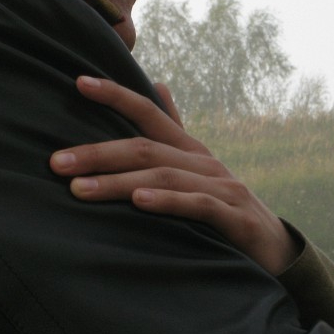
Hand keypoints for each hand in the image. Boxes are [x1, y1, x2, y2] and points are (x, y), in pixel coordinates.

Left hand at [49, 76, 298, 274]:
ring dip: (119, 181)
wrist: (277, 252)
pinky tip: (139, 202)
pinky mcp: (235, 218)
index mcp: (192, 149)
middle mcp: (206, 162)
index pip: (151, 113)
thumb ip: (175, 129)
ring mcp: (223, 188)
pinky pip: (197, 205)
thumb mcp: (198, 169)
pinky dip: (167, 201)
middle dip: (99, 152)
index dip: (117, 95)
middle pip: (147, 147)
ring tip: (80, 190)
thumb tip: (158, 83)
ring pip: (165, 175)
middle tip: (56, 163)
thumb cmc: (226, 209)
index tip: (79, 82)